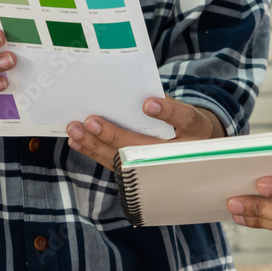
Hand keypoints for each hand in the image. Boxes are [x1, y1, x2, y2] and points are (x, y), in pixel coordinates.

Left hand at [65, 96, 224, 170]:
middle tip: (91, 121)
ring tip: (75, 130)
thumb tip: (129, 95)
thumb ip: (163, 102)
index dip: (167, 111)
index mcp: (196, 129)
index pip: (185, 118)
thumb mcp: (184, 110)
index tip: (147, 104)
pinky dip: (94, 152)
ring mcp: (161, 168)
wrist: (196, 151)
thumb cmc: (184, 124)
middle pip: (145, 146)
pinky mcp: (142, 176)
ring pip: (124, 160)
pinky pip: (115, 166)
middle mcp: (181, 152)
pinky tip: (78, 142)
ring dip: (95, 145)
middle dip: (115, 135)